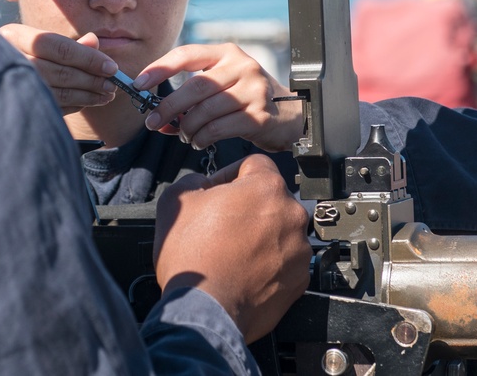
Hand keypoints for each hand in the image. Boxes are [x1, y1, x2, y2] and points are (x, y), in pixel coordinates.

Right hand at [0, 24, 117, 114]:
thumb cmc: (18, 54)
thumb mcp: (38, 42)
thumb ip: (67, 44)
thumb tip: (94, 40)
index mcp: (13, 36)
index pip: (56, 45)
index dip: (87, 57)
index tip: (111, 67)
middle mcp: (8, 58)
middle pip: (59, 71)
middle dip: (91, 79)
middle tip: (112, 84)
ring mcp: (8, 84)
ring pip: (57, 91)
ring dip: (87, 95)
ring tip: (106, 95)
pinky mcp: (14, 105)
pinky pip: (52, 106)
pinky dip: (74, 105)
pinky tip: (88, 102)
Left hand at [133, 43, 303, 151]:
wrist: (289, 114)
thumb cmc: (245, 99)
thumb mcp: (220, 88)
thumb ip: (189, 100)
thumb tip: (155, 120)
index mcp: (227, 53)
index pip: (187, 54)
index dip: (160, 68)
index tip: (138, 84)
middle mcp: (242, 67)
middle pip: (195, 87)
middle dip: (168, 107)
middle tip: (152, 121)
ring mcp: (253, 90)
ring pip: (205, 111)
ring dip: (187, 127)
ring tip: (184, 135)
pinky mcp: (259, 115)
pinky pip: (218, 129)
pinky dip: (202, 138)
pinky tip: (199, 141)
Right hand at [153, 155, 310, 342]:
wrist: (204, 312)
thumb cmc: (192, 258)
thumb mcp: (176, 200)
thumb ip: (195, 179)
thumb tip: (204, 182)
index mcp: (266, 187)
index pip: (254, 164)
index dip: (230, 174)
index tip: (218, 190)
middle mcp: (291, 214)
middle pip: (269, 198)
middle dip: (247, 207)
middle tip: (221, 224)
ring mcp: (299, 249)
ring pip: (279, 230)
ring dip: (260, 235)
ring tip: (232, 251)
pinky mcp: (300, 278)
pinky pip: (285, 260)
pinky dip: (268, 262)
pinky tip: (244, 270)